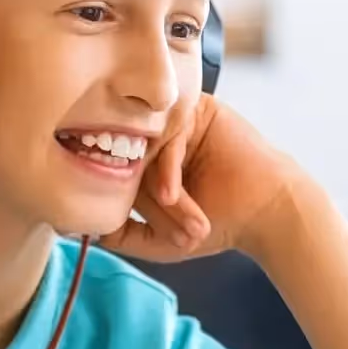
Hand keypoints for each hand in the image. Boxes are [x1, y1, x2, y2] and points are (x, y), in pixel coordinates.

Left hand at [101, 94, 306, 262]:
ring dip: (156, 187)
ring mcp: (177, 121)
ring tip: (174, 210)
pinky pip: (168, 133)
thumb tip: (80, 230)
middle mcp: (159, 136)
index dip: (118, 199)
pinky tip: (175, 195)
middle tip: (163, 225)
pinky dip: (167, 169)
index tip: (120, 221)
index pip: (115, 171)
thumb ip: (123, 236)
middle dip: (142, 197)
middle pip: (128, 159)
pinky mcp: (197, 110)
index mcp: (148, 160)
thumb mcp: (162, 239)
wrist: (266, 209)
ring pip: (146, 148)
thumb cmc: (221, 223)